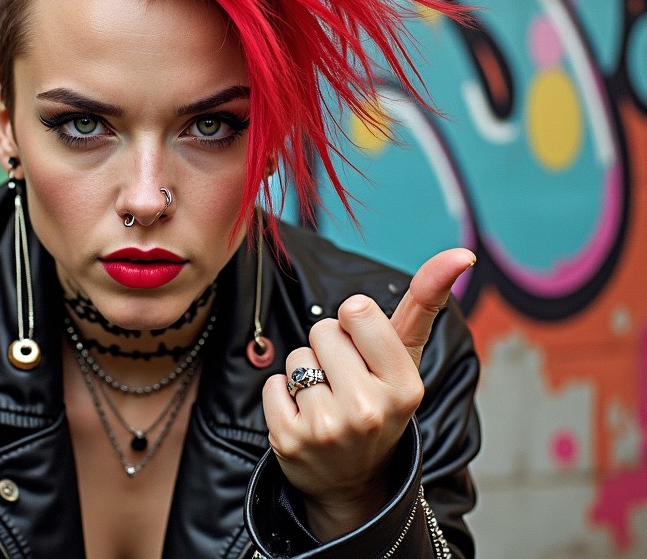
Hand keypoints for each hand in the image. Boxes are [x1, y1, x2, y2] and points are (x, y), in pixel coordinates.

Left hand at [261, 248, 474, 539]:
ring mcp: (328, 429)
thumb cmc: (380, 401)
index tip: (364, 351)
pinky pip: (272, 383)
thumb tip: (463, 252)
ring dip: (305, 373)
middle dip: (329, 349)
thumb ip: (426, 300)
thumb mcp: (406, 357)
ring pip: (296, 357)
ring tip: (326, 401)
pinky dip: (281, 395)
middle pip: (322, 331)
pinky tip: (304, 418)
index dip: (354, 324)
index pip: (356, 310)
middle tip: (344, 382)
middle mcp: (369, 410)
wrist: (353, 482)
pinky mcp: (290, 441)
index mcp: (405, 386)